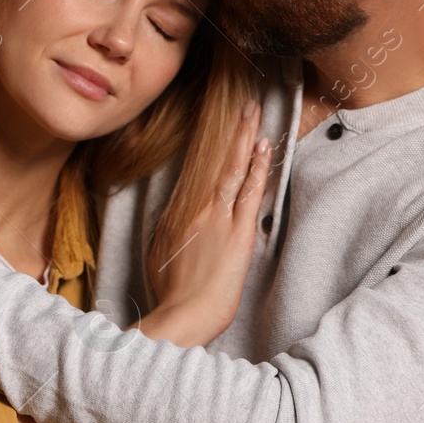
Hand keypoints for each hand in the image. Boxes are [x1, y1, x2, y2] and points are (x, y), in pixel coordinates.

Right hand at [139, 101, 270, 346]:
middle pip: (214, 163)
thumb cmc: (172, 298)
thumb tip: (173, 228)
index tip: (224, 133)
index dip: (214, 154)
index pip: (198, 178)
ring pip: (231, 168)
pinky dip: (255, 167)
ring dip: (243, 138)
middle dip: (230, 132)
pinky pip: (248, 191)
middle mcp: (194, 210)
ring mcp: (216, 218)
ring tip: (253, 113)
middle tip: (243, 106)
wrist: (182, 316)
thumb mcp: (160, 260)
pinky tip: (263, 146)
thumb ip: (169, 238)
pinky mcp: (237, 232)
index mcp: (175, 217)